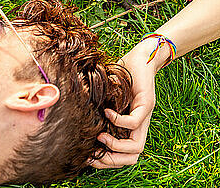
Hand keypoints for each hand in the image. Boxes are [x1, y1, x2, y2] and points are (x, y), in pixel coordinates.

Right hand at [90, 40, 159, 167]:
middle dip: (111, 160)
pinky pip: (134, 122)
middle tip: (93, 155)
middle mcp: (140, 125)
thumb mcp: (106, 96)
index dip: (108, 161)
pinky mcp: (147, 103)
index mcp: (130, 127)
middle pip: (133, 157)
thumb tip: (72, 118)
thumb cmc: (120, 75)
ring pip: (137, 147)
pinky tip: (106, 112)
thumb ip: (97, 109)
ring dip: (116, 146)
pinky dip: (118, 121)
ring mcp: (145, 115)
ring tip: (100, 136)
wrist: (141, 57)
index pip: (125, 155)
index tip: (89, 158)